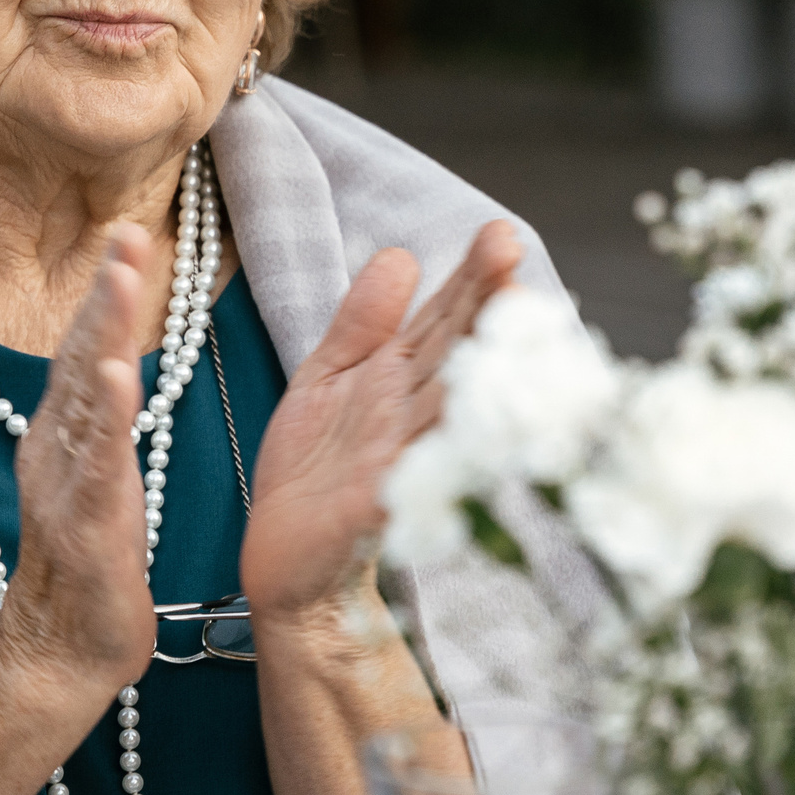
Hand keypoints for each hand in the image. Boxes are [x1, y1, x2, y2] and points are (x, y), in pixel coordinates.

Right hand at [0, 224, 157, 697]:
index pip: (88, 348)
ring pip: (85, 400)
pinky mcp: (84, 528)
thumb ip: (104, 414)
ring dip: (103, 336)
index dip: (106, 290)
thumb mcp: (102, 470)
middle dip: (105, 292)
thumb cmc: (94, 556)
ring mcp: (67, 486)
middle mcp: (59, 448)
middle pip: (81, 357)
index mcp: (68, 433)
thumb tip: (113, 354)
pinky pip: (95, 467)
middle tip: (127, 233)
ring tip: (121, 281)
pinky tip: (117, 382)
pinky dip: (105, 422)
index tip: (129, 232)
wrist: (66, 648)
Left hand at [240, 220, 524, 629]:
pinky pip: (408, 469)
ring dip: (472, 363)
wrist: (285, 559)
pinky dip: (433, 447)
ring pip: (442, 402)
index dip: (470, 278)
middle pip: (451, 350)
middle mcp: (407, 414)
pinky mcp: (376, 504)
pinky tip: (456, 418)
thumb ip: (362, 321)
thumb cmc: (314, 471)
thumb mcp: (327, 377)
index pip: (441, 319)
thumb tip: (404, 254)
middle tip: (509, 249)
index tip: (499, 234)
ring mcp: (398, 459)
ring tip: (501, 319)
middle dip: (480, 301)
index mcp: (396, 378)